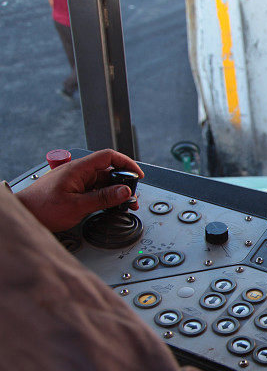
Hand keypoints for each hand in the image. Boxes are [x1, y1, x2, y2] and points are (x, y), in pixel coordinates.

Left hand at [15, 149, 143, 231]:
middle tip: (131, 198)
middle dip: (123, 183)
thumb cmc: (41, 208)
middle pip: (108, 171)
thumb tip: (124, 192)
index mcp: (78, 169)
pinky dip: (106, 197)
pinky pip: (95, 190)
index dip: (127, 163)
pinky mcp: (74, 190)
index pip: (108, 157)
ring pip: (103, 182)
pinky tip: (110, 206)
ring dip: (115, 193)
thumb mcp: (77, 205)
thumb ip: (103, 198)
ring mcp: (76, 181)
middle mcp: (78, 172)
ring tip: (123, 205)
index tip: (138, 175)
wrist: (24, 214)